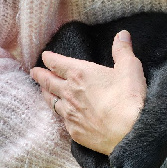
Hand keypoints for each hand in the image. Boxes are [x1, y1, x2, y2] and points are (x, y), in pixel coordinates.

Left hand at [30, 30, 146, 154]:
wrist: (129, 132)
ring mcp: (70, 114)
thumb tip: (122, 34)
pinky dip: (59, 115)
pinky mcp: (75, 132)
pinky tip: (61, 115)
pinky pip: (62, 120)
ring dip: (46, 94)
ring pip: (51, 102)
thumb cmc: (129, 98)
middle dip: (40, 75)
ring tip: (44, 91)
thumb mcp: (130, 68)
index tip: (45, 56)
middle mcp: (70, 93)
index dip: (50, 58)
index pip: (57, 63)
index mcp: (80, 73)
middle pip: (48, 82)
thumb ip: (123, 50)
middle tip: (34, 72)